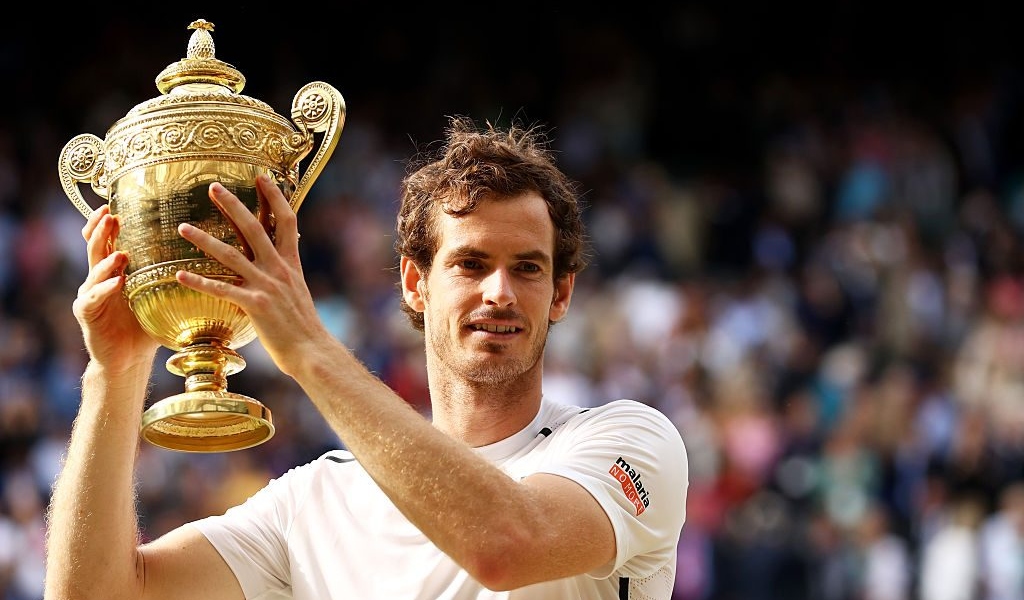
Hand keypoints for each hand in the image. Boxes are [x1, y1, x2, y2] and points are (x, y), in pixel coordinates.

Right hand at [72, 205, 160, 370]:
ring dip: (107, 260)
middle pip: (96, 247)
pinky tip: (118, 283)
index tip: (114, 204)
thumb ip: (173, 277)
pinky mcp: (87, 312)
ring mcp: (90, 294)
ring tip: (122, 253)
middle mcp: (98, 278)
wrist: (127, 358)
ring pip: (94, 270)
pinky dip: (105, 289)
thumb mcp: (160, 296)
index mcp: (114, 270)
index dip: (106, 223)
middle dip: (102, 231)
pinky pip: (94, 298)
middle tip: (111, 216)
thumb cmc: (146, 325)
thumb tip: (209, 258)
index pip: (107, 240)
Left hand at [175, 175, 327, 376]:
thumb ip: (284, 274)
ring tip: (182, 228)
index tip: (262, 177)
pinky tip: (179, 274)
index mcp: (291, 264)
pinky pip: (222, 290)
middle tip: (213, 187)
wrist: (312, 351)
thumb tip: (275, 262)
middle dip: (234, 205)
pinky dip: (200, 282)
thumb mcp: (298, 292)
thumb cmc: (303, 327)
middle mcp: (279, 270)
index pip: (286, 221)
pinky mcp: (255, 305)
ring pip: (231, 255)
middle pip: (255, 228)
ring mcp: (267, 286)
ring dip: (205, 240)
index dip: (275, 197)